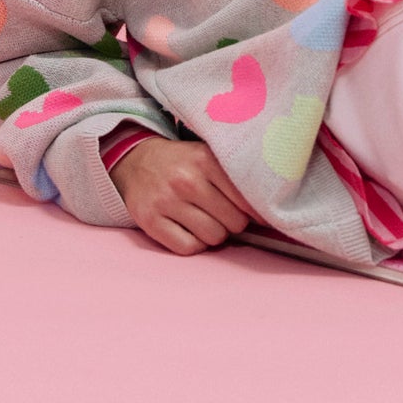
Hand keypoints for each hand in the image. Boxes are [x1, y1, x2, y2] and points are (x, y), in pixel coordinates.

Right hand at [109, 136, 257, 254]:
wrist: (137, 161)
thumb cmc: (181, 162)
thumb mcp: (207, 155)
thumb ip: (233, 175)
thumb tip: (266, 207)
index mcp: (204, 159)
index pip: (245, 198)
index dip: (254, 211)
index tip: (255, 215)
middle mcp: (186, 180)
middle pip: (233, 222)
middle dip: (233, 223)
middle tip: (225, 215)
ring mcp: (166, 201)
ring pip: (212, 237)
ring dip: (214, 234)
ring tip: (207, 221)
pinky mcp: (150, 221)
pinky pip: (187, 248)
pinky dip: (194, 245)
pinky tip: (190, 231)